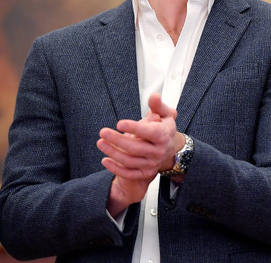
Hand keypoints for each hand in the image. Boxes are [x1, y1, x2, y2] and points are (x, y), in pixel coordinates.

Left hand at [97, 93, 184, 214]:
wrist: (170, 149)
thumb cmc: (163, 128)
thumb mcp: (165, 115)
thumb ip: (157, 105)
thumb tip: (154, 96)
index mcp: (163, 135)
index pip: (150, 132)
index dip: (135, 128)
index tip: (119, 123)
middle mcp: (158, 151)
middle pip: (136, 148)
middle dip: (118, 140)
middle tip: (103, 132)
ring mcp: (152, 163)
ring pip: (130, 161)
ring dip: (112, 152)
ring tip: (100, 142)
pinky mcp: (145, 173)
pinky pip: (129, 173)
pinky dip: (116, 168)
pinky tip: (105, 160)